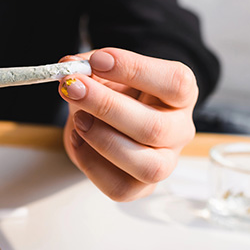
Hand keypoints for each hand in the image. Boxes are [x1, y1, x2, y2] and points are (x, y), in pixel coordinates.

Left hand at [58, 48, 197, 200]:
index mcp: (180, 95)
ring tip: (78, 118)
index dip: (135, 70)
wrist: (104, 121)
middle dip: (107, 106)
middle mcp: (179, 130)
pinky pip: (120, 187)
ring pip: (146, 165)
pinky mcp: (141, 188)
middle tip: (74, 88)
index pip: (175, 82)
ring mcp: (165, 162)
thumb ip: (87, 65)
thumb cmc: (114, 92)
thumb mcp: (103, 71)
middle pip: (155, 128)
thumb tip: (69, 66)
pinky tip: (77, 138)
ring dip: (103, 140)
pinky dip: (91, 162)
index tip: (98, 60)